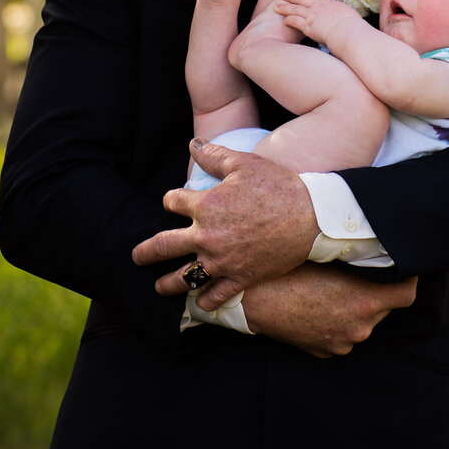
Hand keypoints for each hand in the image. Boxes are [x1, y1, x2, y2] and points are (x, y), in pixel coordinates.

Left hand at [131, 139, 318, 304]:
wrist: (311, 217)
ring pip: (184, 278)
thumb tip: (193, 144)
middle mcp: (207, 236)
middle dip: (146, 252)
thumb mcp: (245, 163)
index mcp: (205, 205)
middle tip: (136, 256)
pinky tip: (200, 303)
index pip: (172, 202)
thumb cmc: (279, 186)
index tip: (173, 201)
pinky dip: (205, 302)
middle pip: (164, 246)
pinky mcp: (241, 278)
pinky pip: (216, 296)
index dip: (171, 200)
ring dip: (167, 284)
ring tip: (159, 288)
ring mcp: (222, 261)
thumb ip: (214, 155)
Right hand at [242, 264, 417, 356]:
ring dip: (353, 308)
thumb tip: (377, 251)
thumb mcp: (328, 259)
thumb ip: (357, 261)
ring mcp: (341, 343)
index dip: (407, 279)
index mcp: (365, 303)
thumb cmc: (288, 271)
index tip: (401, 268)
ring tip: (331, 289)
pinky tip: (316, 306)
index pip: (407, 294)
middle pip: (383, 307)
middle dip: (375, 291)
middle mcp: (359, 328)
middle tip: (357, 273)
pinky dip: (334, 322)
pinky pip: (340, 334)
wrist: (252, 299)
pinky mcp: (323, 351)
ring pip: (360, 321)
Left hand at [275, 0, 359, 44]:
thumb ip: (344, 14)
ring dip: (286, 7)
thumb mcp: (350, 15)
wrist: (348, 31)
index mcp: (329, 3)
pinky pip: (295, 21)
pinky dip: (289, 20)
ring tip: (278, 6)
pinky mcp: (308, 25)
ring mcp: (312, 15)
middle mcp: (319, 7)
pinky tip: (284, 20)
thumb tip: (347, 16)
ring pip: (296, 8)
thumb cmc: (351, 26)